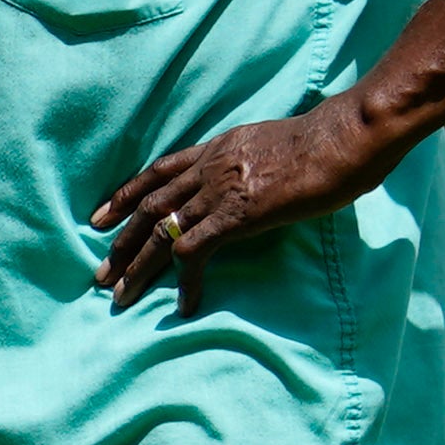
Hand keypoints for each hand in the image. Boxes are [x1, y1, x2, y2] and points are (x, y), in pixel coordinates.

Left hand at [95, 98, 391, 303]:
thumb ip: (257, 162)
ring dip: (138, 268)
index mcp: (218, 147)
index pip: (159, 172)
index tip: (100, 217)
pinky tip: (182, 306)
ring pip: (162, 232)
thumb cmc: (329, 142)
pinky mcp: (236, 215)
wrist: (343, 138)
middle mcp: (210, 167)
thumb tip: (261, 178)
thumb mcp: (278, 144)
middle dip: (121, 242)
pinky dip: (184, 281)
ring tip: (121, 295)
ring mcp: (220, 191)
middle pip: (150, 206)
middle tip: (101, 272)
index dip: (126, 195)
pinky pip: (196, 252)